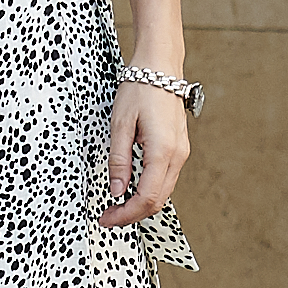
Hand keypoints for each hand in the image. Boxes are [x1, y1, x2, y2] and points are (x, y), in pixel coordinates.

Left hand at [95, 84, 190, 226]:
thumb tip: (116, 191)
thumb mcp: (120, 125)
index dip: (125, 214)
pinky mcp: (179, 148)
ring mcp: (181, 152)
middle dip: (132, 214)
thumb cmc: (139, 90)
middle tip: (108, 216)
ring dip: (141, 203)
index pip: (146, 197)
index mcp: (163, 151)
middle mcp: (177, 155)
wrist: (160, 69)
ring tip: (116, 205)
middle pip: (158, 200)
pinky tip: (132, 188)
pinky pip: (166, 178)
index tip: (106, 218)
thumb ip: (119, 160)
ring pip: (164, 191)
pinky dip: (150, 190)